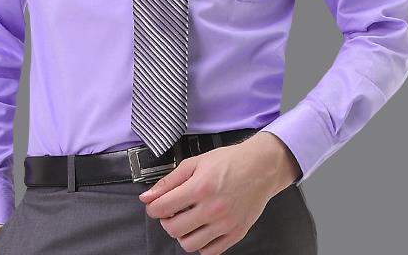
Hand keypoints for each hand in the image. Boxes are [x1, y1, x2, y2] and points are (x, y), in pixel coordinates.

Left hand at [138, 132, 301, 253]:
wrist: (260, 167)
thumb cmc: (229, 161)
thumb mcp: (195, 162)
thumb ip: (169, 181)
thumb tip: (147, 197)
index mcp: (200, 187)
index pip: (162, 208)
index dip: (153, 208)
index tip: (156, 205)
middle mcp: (212, 209)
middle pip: (173, 229)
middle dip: (167, 220)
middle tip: (172, 211)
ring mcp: (225, 224)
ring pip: (189, 244)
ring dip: (182, 234)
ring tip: (187, 220)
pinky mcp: (236, 234)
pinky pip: (209, 252)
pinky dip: (201, 243)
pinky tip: (202, 228)